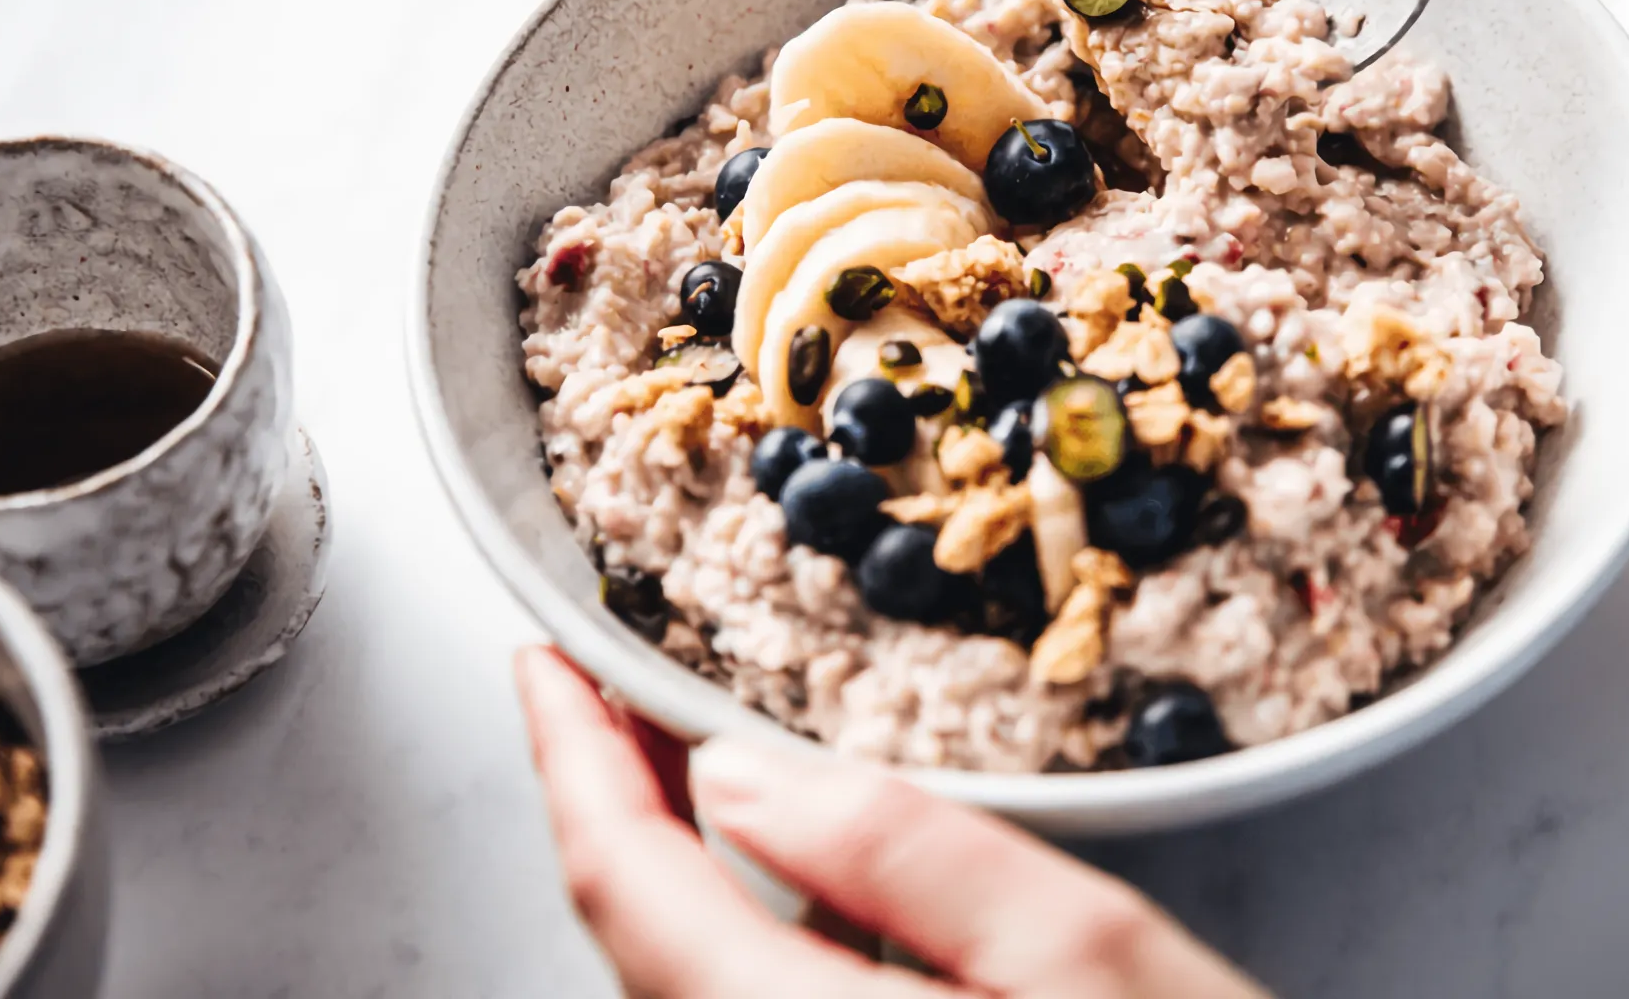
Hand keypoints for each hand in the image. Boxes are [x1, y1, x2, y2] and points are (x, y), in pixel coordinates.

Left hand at [513, 646, 1269, 998]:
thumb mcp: (1079, 950)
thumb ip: (899, 853)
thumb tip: (738, 775)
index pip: (625, 882)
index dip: (571, 756)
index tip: (548, 660)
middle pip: (639, 935)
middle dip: (614, 796)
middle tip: (607, 680)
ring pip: (688, 977)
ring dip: (673, 860)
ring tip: (681, 748)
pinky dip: (745, 923)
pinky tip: (794, 875)